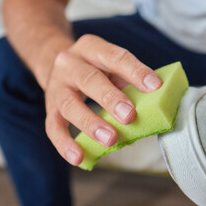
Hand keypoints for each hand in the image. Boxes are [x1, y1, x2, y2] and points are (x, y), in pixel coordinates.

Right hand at [44, 34, 161, 165]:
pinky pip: (52, 127)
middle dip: (110, 99)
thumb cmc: (95, 68)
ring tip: (110, 139)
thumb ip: (129, 79)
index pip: (115, 57)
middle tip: (129, 116)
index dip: (135, 71)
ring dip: (90, 124)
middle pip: (89, 80)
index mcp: (91, 47)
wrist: (59, 64)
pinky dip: (65, 144)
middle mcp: (70, 63)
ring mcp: (56, 86)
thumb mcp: (110, 64)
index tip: (155, 86)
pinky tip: (79, 158)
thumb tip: (156, 101)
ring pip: (69, 105)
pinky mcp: (49, 107)